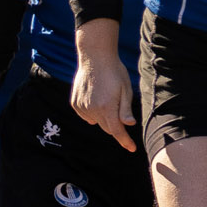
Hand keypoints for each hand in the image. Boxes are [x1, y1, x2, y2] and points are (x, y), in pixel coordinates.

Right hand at [71, 27, 136, 151]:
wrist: (94, 57)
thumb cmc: (115, 72)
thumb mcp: (126, 89)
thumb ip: (125, 109)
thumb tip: (128, 125)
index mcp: (108, 107)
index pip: (117, 131)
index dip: (125, 141)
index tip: (131, 148)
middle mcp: (93, 110)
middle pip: (107, 127)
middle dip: (116, 125)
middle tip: (120, 108)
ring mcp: (82, 107)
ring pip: (96, 121)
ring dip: (104, 116)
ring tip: (106, 97)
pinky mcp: (75, 103)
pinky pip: (86, 115)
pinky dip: (93, 112)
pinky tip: (96, 97)